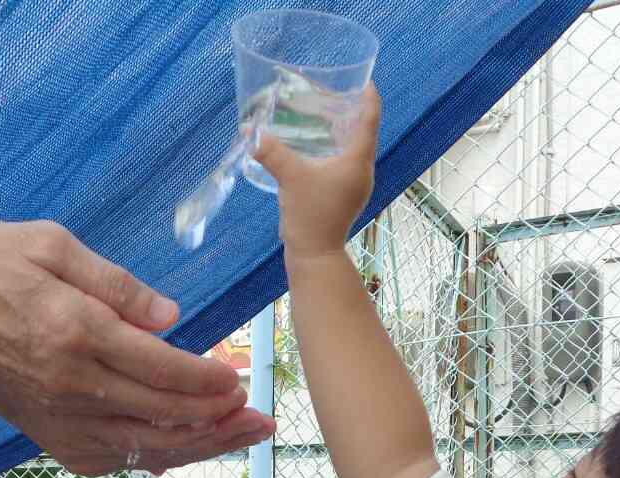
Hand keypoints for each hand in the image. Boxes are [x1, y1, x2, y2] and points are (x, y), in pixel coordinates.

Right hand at [0, 221, 276, 473]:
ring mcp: (66, 421)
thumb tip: (170, 317)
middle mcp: (76, 388)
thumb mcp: (47, 245)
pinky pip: (118, 458)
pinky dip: (159, 455)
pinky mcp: (56, 439)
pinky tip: (191, 448)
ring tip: (245, 437)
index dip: (208, 380)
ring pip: (148, 446)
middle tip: (262, 419)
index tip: (239, 378)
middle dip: (221, 421)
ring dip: (203, 446)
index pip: (162, 370)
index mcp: (79, 334)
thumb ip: (114, 281)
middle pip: (165, 417)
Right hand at [254, 83, 380, 261]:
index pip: (369, 120)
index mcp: (357, 161)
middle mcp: (362, 171)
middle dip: (352, 112)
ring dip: (343, 132)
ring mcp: (355, 185)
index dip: (369, 98)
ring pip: (353, 149)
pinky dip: (335, 149)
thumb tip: (250, 130)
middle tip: (336, 93)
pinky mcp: (345, 196)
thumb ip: (271, 152)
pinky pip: (345, 163)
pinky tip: (317, 146)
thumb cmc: (310, 215)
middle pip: (363, 132)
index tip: (366, 81)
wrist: (315, 255)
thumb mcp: (290, 178)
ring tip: (326, 115)